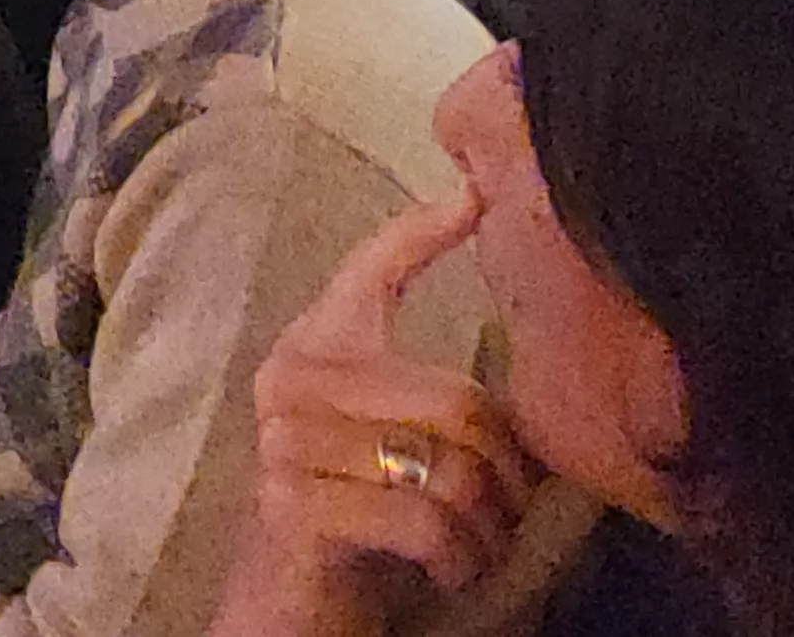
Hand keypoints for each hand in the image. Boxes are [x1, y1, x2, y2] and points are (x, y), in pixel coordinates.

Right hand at [208, 192, 532, 636]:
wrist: (293, 599)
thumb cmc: (360, 508)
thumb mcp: (392, 432)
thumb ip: (425, 383)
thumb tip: (509, 326)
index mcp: (315, 346)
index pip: (369, 270)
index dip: (423, 231)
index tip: (475, 195)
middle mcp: (290, 380)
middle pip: (458, 402)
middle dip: (507, 474)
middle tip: (505, 510)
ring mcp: (284, 441)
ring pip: (450, 469)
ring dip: (488, 527)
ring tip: (478, 544)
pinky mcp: (294, 506)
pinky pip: (424, 523)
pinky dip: (461, 560)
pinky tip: (453, 571)